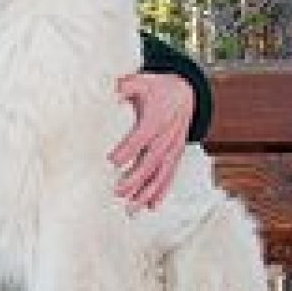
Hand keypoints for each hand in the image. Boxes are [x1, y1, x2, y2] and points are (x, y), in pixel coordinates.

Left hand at [109, 72, 193, 210]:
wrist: (185, 91)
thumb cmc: (156, 88)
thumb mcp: (140, 81)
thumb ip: (124, 86)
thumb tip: (106, 90)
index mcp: (156, 118)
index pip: (141, 136)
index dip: (128, 149)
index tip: (112, 162)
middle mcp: (167, 136)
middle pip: (151, 161)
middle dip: (136, 179)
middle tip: (117, 192)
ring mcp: (173, 148)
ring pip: (161, 174)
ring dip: (147, 192)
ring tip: (131, 209)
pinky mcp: (175, 155)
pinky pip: (169, 176)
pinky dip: (161, 192)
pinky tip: (150, 207)